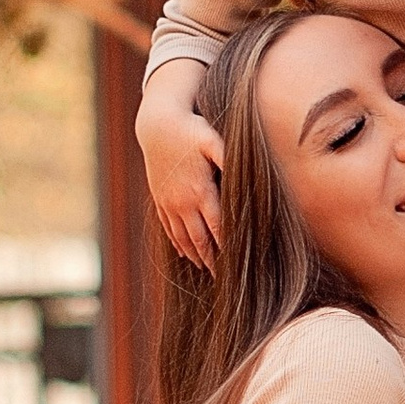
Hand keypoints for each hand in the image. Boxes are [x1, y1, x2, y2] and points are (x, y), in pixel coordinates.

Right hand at [138, 91, 223, 265]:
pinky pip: (168, 227)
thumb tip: (248, 173)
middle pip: (199, 239)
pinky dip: (177, 242)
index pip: (217, 227)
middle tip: (225, 279)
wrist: (156, 124)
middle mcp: (183, 201)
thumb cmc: (191, 129)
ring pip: (182, 237)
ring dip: (194, 255)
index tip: (237, 263)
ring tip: (206, 269)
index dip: (227, 246)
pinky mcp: (159, 198)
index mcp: (200, 191)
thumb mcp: (212, 139)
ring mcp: (169, 202)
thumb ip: (229, 158)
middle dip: (212, 259)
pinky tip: (183, 253)